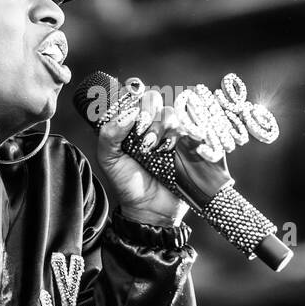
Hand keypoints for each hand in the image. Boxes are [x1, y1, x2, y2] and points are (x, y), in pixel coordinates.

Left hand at [96, 86, 206, 225]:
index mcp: (135, 123)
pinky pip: (195, 127)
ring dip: (164, 127)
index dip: (135, 99)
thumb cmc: (128, 184)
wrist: (150, 209)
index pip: (137, 96)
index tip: (132, 117)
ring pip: (174, 113)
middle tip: (143, 136)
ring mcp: (175, 134)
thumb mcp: (109, 160)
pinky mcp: (192, 144)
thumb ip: (109, 135)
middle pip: (157, 100)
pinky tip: (174, 148)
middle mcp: (155, 124)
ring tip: (156, 149)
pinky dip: (186, 132)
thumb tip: (127, 114)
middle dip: (149, 114)